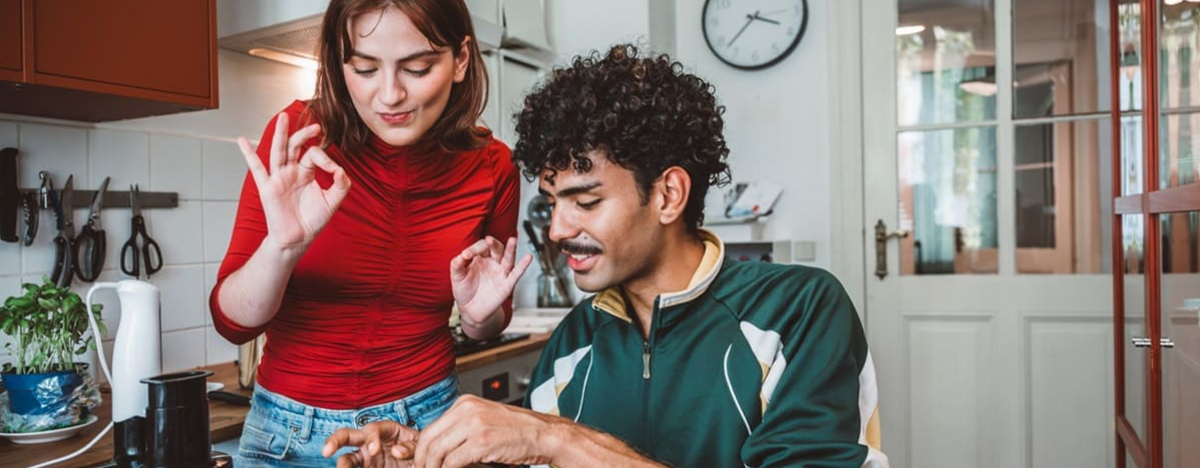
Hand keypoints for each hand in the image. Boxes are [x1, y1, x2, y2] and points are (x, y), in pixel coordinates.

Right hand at [237, 112, 351, 250]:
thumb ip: (341, 185)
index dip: (326, 158)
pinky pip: (256, 169)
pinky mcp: (267, 188)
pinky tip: (241, 141)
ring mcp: (278, 178)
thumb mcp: (333, 202)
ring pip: (278, 151)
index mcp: (306, 172)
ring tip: (283, 117)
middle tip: (315, 125)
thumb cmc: (313, 220)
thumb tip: (341, 170)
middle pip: (294, 146)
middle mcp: (291, 171)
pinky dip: (248, 154)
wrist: (298, 239)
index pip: (313, 154)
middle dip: (303, 134)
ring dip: (280, 133)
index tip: (335, 171)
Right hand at [323, 421, 418, 467]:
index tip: (374, 450)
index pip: (372, 429)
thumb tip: (396, 451)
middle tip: (327, 451)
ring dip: (341, 465)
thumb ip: (410, 446)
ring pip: (346, 459)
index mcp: (385, 430)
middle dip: (334, 441)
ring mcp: (365, 458)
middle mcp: (370, 442)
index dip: (371, 438)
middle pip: (346, 436)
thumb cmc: (420, 450)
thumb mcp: (420, 445)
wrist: (421, 463)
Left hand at [413, 395, 557, 467]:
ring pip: (437, 451)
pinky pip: (453, 462)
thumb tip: (438, 447)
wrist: (544, 434)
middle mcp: (467, 410)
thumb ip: (462, 428)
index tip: (422, 463)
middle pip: (429, 439)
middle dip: (422, 461)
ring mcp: (474, 425)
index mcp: (465, 403)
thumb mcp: (485, 419)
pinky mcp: (481, 442)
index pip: (431, 428)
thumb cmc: (518, 430)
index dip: (421, 450)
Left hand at [450, 236, 532, 323]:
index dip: (474, 249)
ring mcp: (500, 273)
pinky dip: (523, 266)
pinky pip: (516, 274)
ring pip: (508, 258)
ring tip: (512, 240)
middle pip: (497, 249)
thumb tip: (463, 254)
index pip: (481, 247)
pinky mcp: (507, 285)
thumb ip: (457, 264)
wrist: (470, 310)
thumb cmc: (464, 291)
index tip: (466, 255)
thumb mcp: (457, 276)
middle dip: (493, 243)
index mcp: (480, 258)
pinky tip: (528, 258)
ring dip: (511, 249)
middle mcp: (492, 263)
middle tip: (488, 240)